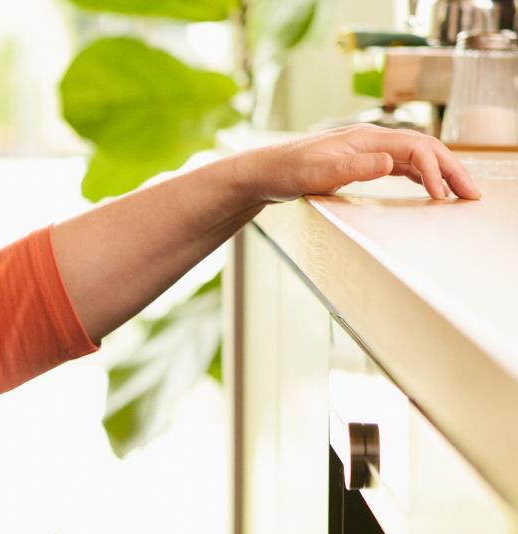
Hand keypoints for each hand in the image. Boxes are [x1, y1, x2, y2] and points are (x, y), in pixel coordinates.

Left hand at [230, 125, 479, 203]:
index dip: (434, 170)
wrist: (263, 171)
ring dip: (440, 172)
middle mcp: (372, 140)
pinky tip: (429, 186)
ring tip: (459, 192)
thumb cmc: (286, 170)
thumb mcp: (319, 171)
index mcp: (367, 138)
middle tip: (471, 193)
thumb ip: (354, 167)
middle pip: (424, 149)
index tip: (441, 195)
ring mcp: (368, 150)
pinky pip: (401, 165)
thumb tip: (389, 163)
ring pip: (416, 157)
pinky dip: (420, 174)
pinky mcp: (362, 162)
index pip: (415, 148)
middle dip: (450, 169)